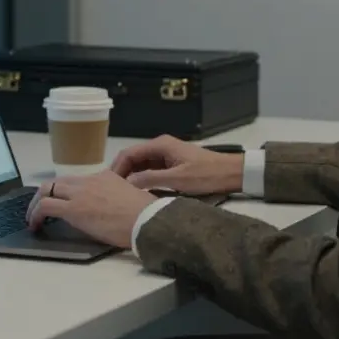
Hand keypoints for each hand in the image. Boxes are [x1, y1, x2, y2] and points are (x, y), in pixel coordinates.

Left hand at [25, 172, 157, 248]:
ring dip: (35, 204)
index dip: (64, 193)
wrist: (146, 219)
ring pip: (46, 190)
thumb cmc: (144, 214)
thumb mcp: (129, 197)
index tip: (61, 203)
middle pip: (57, 182)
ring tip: (32, 219)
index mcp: (104, 176)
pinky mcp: (73, 209)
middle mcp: (89, 181)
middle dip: (44, 194)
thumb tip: (107, 207)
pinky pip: (45, 207)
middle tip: (39, 209)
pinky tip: (35, 225)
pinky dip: (35, 215)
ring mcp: (80, 193)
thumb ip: (115, 196)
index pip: (76, 181)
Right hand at [111, 135, 243, 194]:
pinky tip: (138, 192)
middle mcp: (160, 146)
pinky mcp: (172, 164)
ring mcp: (166, 155)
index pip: (129, 153)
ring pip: (141, 165)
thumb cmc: (206, 174)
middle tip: (112, 191)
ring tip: (122, 194)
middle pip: (133, 158)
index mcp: (160, 145)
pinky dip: (143, 179)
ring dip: (132, 177)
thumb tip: (127, 183)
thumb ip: (150, 179)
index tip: (108, 184)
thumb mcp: (177, 179)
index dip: (116, 168)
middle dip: (122, 173)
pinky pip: (151, 170)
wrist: (230, 173)